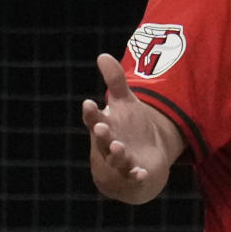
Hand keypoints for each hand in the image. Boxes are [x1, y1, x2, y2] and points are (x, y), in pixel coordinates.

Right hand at [81, 53, 179, 203]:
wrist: (134, 162)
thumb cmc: (126, 129)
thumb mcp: (125, 103)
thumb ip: (115, 82)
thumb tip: (102, 55)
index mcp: (105, 125)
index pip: (94, 118)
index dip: (91, 112)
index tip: (89, 102)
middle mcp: (108, 144)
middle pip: (102, 139)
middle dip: (101, 134)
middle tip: (100, 127)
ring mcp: (121, 161)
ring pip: (116, 158)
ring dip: (116, 154)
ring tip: (118, 147)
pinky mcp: (134, 173)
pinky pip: (134, 176)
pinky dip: (137, 176)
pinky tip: (141, 173)